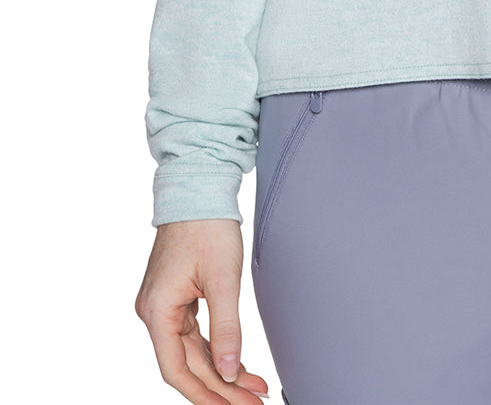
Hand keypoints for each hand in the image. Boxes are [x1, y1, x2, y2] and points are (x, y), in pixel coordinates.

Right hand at [135, 219, 270, 401]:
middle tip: (254, 400)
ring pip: (192, 351)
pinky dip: (216, 349)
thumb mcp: (223, 279)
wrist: (198, 188)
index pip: (177, 370)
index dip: (205, 394)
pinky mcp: (176, 297)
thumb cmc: (207, 226)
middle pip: (187, 364)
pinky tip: (237, 363)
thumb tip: (231, 370)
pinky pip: (194, 334)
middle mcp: (154, 312)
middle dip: (222, 386)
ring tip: (254, 388)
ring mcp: (164, 305)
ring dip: (222, 370)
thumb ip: (227, 328)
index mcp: (157, 311)